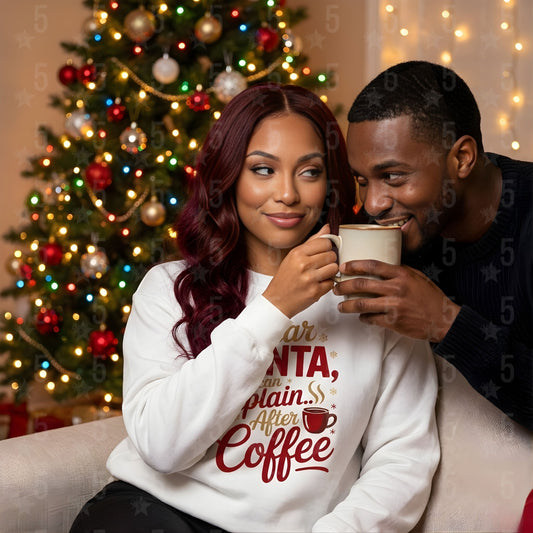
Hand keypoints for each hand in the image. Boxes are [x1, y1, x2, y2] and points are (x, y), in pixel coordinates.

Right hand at [263, 225, 338, 317]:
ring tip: (320, 274)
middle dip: (329, 260)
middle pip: (332, 254)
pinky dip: (327, 284)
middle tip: (320, 265)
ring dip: (330, 272)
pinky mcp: (315, 292)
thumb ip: (312, 241)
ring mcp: (310, 279)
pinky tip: (317, 284)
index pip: (324, 242)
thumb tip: (327, 228)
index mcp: (297, 253)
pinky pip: (332, 283)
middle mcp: (303, 264)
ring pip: (335, 268)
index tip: (322, 252)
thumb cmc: (285, 279)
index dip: (326, 247)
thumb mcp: (294, 256)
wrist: (277, 301)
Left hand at [333, 260, 459, 342]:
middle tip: (335, 288)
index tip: (343, 267)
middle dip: (344, 286)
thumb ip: (398, 271)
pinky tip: (361, 317)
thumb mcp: (417, 277)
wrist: (443, 319)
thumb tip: (379, 267)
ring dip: (348, 305)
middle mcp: (396, 289)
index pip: (373, 266)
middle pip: (362, 285)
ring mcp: (394, 306)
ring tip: (341, 306)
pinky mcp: (394, 322)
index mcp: (401, 275)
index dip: (355, 265)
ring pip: (362, 304)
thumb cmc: (430, 297)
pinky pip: (371, 319)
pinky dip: (363, 318)